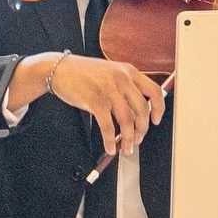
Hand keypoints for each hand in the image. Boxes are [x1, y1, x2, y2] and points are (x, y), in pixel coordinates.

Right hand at [35, 53, 164, 155]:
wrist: (57, 69)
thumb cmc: (85, 74)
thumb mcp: (111, 73)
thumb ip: (126, 88)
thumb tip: (140, 115)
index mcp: (129, 71)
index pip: (154, 91)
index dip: (159, 108)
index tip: (156, 120)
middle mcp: (122, 79)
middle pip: (142, 110)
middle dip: (142, 129)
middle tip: (138, 140)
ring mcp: (109, 90)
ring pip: (127, 121)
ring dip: (128, 139)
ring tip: (125, 148)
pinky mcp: (95, 101)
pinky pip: (108, 126)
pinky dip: (110, 140)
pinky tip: (110, 147)